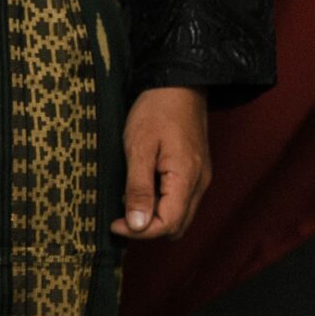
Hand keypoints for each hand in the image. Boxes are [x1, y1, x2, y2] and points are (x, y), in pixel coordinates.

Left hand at [111, 86, 210, 241]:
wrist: (178, 83)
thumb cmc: (157, 111)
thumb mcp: (139, 148)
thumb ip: (138, 189)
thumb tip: (137, 225)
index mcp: (186, 179)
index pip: (168, 225)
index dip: (140, 232)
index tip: (114, 223)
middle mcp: (199, 184)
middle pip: (176, 226)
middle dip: (147, 228)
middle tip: (119, 215)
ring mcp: (200, 178)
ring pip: (180, 216)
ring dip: (154, 217)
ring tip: (129, 199)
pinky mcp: (195, 171)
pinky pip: (180, 201)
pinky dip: (161, 204)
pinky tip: (142, 188)